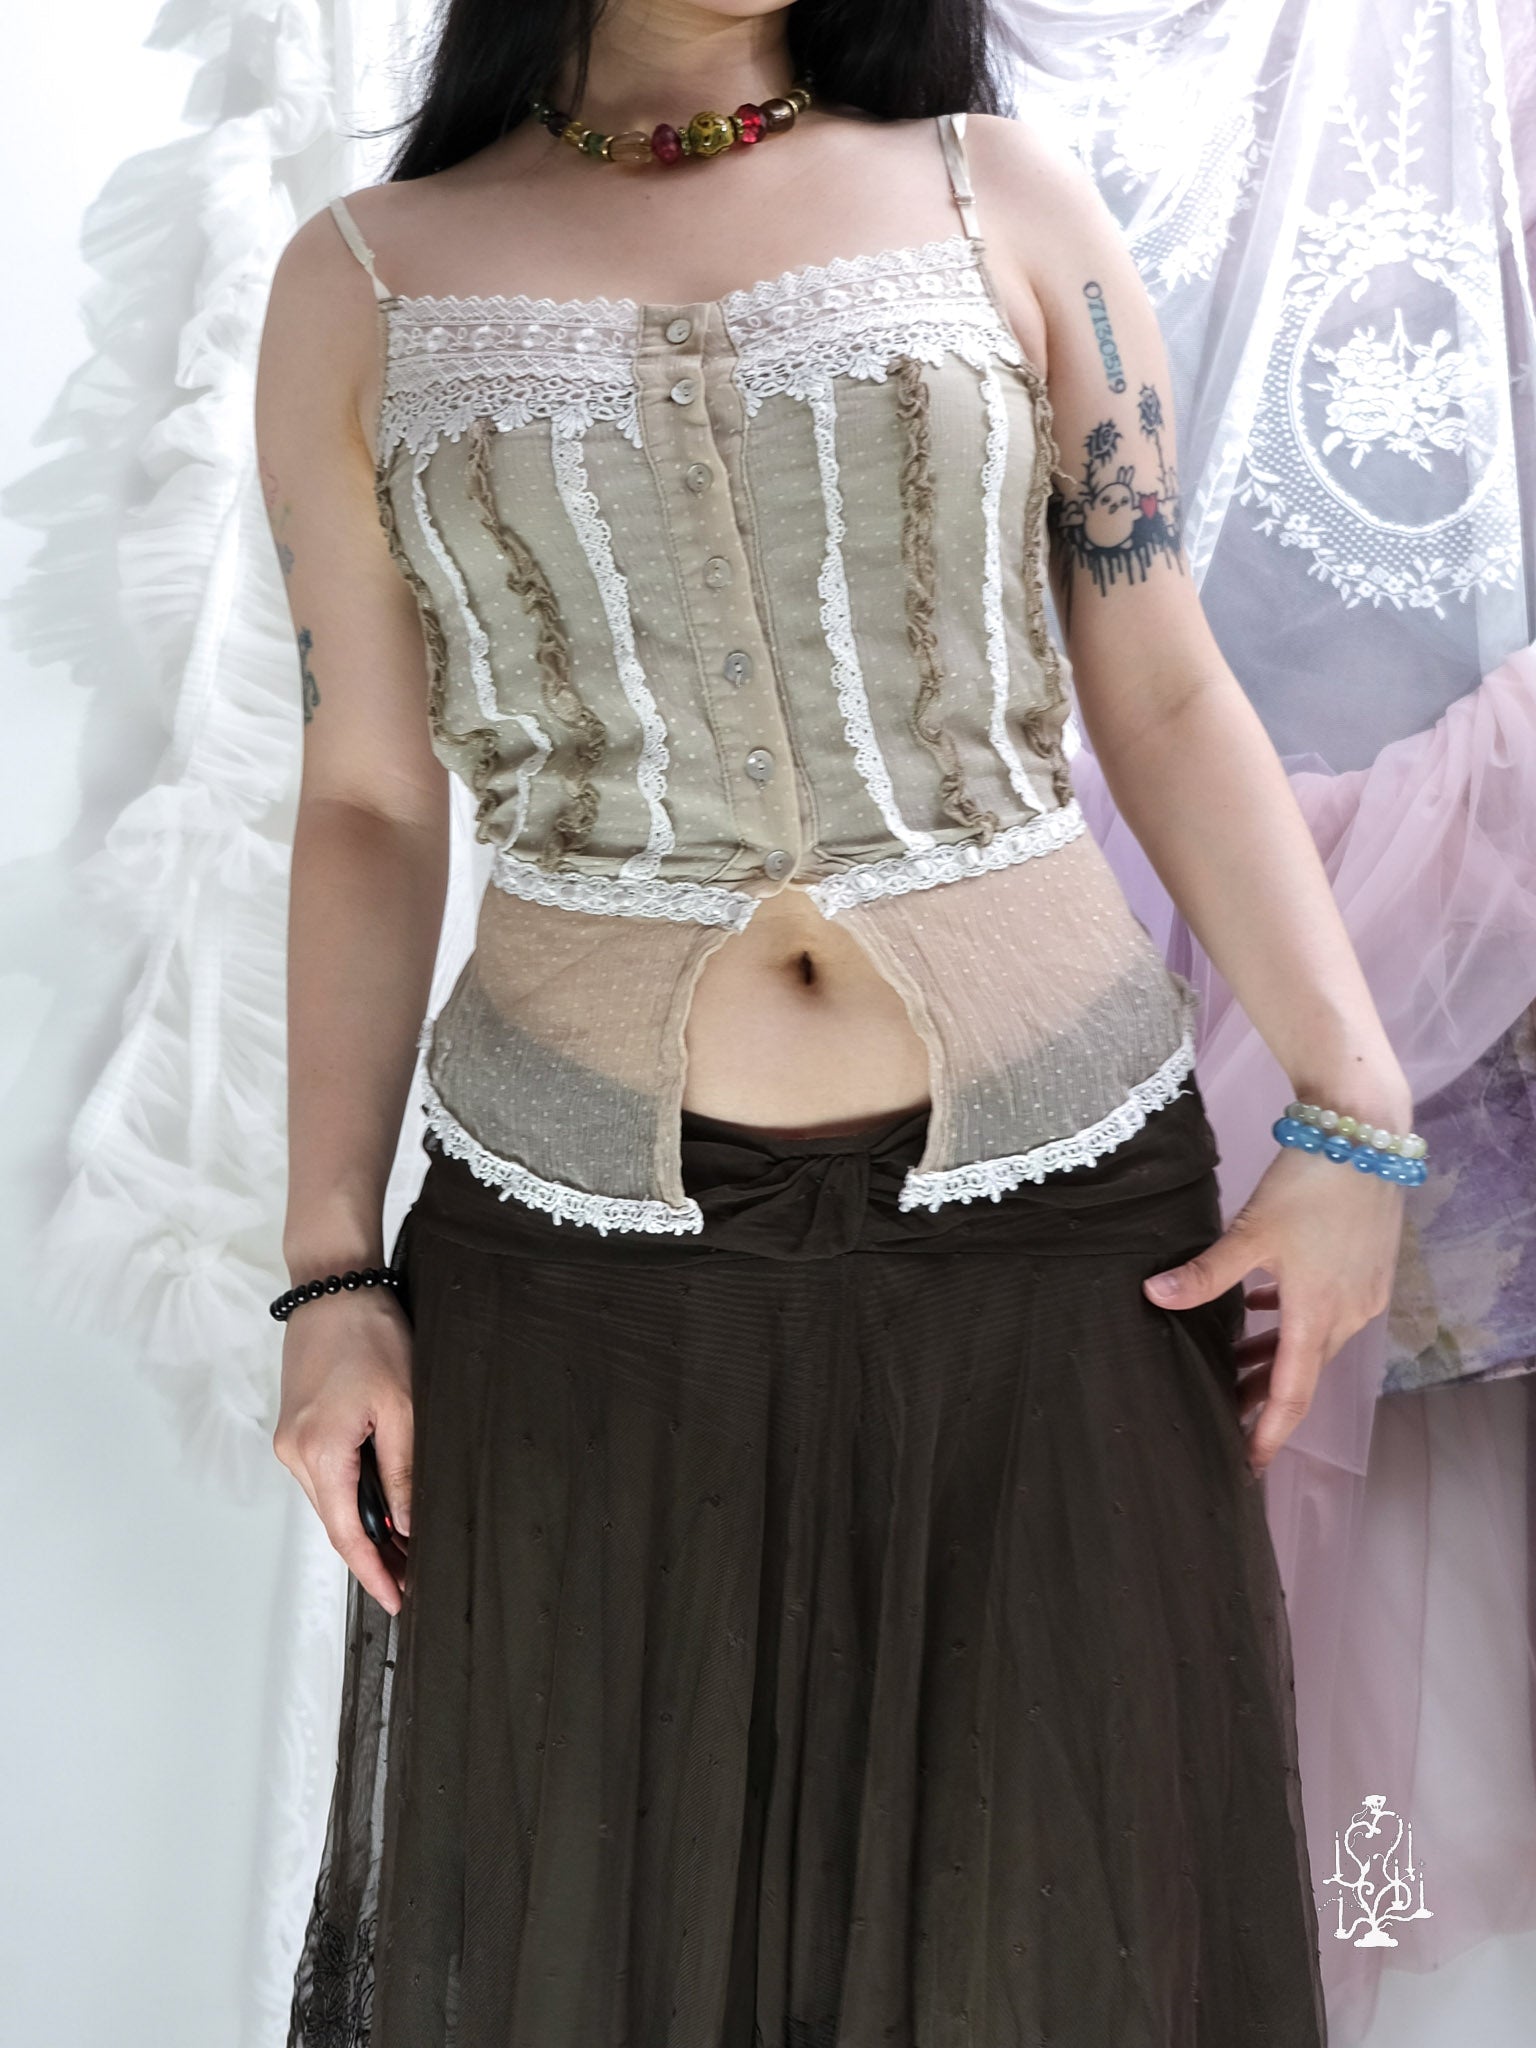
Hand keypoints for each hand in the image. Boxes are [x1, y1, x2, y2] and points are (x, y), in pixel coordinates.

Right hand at [272, 1288, 414, 1613]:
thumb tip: (408, 1525)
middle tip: (416, 1576)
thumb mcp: (402, 1406)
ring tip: (408, 1544)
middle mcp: (294, 1453)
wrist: (333, 1286)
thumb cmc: (368, 1334)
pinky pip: (326, 1476)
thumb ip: (403, 1470)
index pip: (348, 1534)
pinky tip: (383, 1501)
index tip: (397, 1600)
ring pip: (331, 1501)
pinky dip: (354, 1495)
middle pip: (337, 1523)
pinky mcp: (296, 1427)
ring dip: (366, 1524)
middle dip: (375, 1554)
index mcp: (319, 1452)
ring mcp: (290, 1441)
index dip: (374, 1573)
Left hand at [1141, 1144, 1404, 1474]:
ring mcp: (1361, 1294)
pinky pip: (1325, 1314)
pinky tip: (1261, 1309)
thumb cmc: (1307, 1183)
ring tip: (1235, 1370)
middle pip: (1301, 1373)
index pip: (1291, 1395)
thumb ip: (1204, 1273)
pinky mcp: (1366, 1272)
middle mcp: (1347, 1315)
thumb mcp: (1249, 1232)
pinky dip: (1292, 1322)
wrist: (1364, 1135)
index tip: (1248, 1463)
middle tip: (1226, 1417)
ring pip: (1312, 1342)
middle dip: (1263, 1399)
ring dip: (1275, 1358)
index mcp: (1317, 1315)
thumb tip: (1154, 1296)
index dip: (1268, 1433)